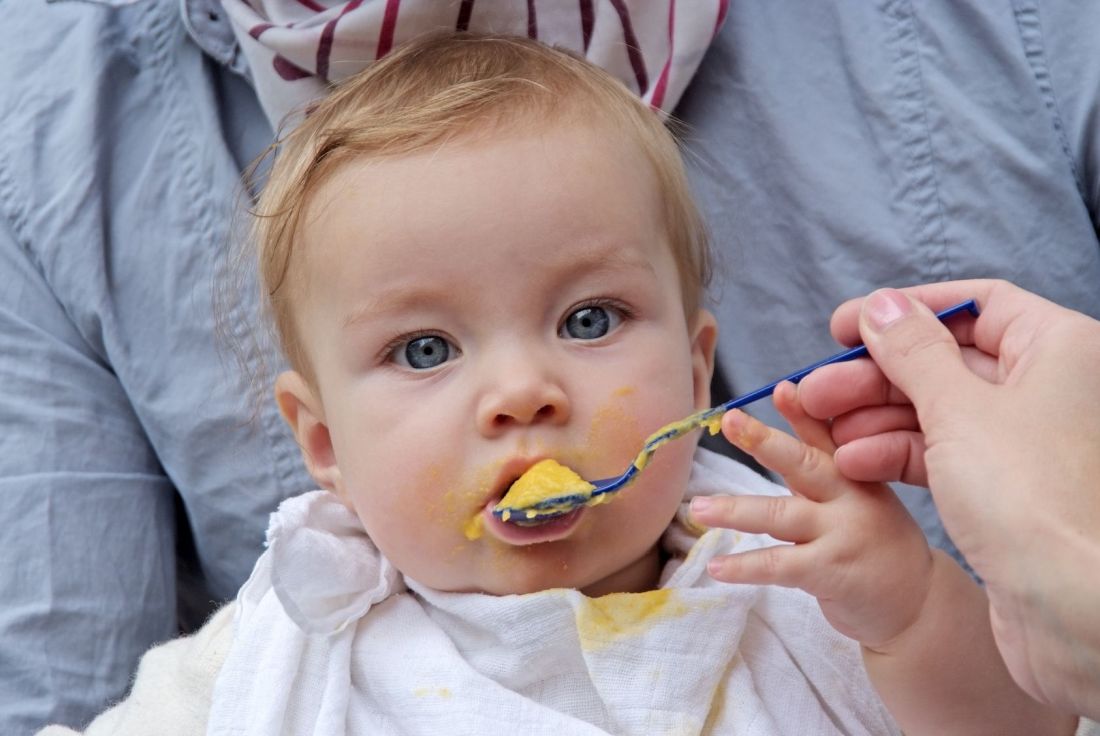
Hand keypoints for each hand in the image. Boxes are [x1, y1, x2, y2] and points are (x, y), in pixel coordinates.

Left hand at [690, 381, 933, 651]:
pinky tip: (717, 566)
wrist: (920, 604)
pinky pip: (780, 565)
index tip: (780, 389)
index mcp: (854, 475)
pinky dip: (745, 566)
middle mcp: (851, 498)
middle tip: (730, 421)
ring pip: (781, 516)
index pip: (826, 437)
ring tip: (697, 508)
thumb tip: (785, 396)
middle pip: (804, 465)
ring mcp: (843, 535)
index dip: (803, 412)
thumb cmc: (876, 541)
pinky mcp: (832, 572)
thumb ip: (818, 453)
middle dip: (765, 442)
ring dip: (735, 510)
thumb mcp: (854, 492)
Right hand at [797, 280, 1099, 716]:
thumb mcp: (957, 409)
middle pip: (946, 359)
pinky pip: (944, 452)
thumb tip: (883, 305)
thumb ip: (912, 351)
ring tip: (825, 432)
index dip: (904, 310)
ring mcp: (1027, 439)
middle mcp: (1050, 387)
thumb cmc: (1029, 499)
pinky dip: (897, 454)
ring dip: (875, 418)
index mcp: (1059, 349)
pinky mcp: (1008, 485)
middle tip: (816, 390)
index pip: (974, 305)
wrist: (1070, 610)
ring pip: (938, 409)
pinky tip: (855, 464)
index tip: (845, 327)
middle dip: (874, 376)